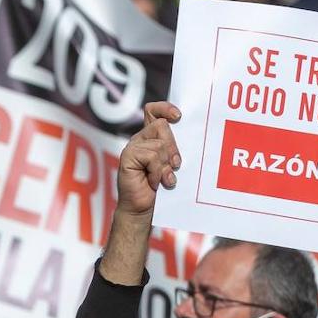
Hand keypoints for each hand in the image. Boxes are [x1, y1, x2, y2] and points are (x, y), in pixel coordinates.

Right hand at [116, 101, 181, 216]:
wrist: (143, 209)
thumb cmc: (161, 189)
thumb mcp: (172, 166)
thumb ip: (175, 151)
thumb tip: (191, 136)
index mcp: (151, 138)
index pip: (153, 111)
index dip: (165, 108)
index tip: (178, 116)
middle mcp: (141, 139)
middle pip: (162, 126)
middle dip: (173, 148)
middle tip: (175, 167)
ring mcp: (133, 147)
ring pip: (159, 144)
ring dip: (166, 166)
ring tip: (164, 179)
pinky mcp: (127, 157)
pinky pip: (151, 157)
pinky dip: (158, 173)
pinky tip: (155, 183)